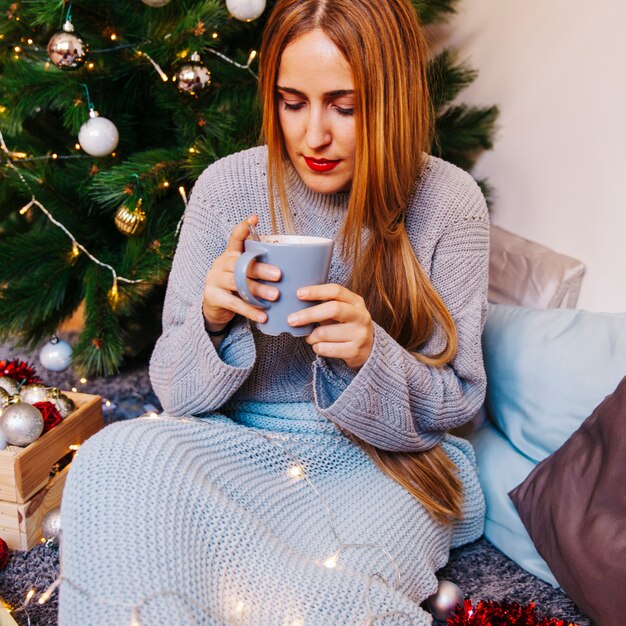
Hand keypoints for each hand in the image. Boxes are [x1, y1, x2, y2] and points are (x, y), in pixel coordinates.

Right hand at [202, 215, 280, 331]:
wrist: (215, 310)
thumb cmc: (236, 289)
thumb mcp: (244, 275)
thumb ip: (257, 268)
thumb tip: (291, 266)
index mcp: (229, 255)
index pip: (234, 238)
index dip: (243, 228)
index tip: (254, 217)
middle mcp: (219, 264)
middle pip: (240, 263)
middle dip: (260, 269)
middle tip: (279, 275)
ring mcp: (214, 280)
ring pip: (237, 283)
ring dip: (258, 290)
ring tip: (275, 296)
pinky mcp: (213, 297)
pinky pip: (234, 304)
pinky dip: (250, 310)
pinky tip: (263, 316)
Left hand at [288, 284, 373, 368]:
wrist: (368, 349)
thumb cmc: (347, 326)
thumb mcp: (343, 311)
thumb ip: (326, 305)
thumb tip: (297, 303)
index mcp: (356, 301)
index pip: (336, 291)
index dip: (316, 291)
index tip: (298, 294)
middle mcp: (361, 316)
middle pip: (333, 309)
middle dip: (309, 314)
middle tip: (291, 320)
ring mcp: (360, 334)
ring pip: (324, 333)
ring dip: (311, 336)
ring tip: (310, 337)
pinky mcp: (354, 351)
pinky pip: (325, 349)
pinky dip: (316, 348)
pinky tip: (319, 346)